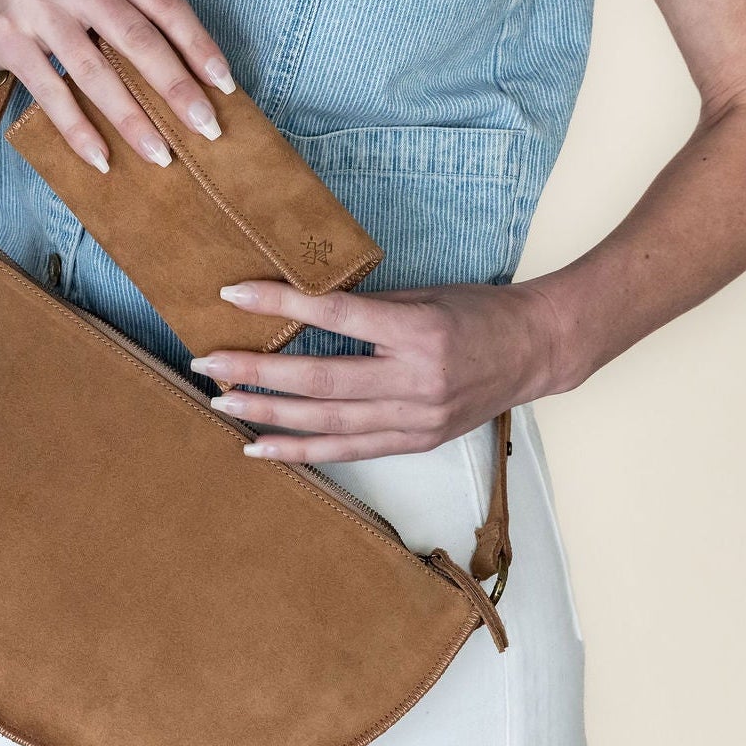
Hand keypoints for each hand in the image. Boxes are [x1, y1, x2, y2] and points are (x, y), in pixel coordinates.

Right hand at [0, 0, 234, 171]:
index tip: (225, 85)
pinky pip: (52, 93)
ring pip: (96, 71)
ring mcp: (36, 4)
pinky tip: (101, 158)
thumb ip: (128, 8)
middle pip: (136, 38)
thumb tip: (188, 71)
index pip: (163, 2)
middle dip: (176, 88)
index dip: (198, 45)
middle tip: (206, 128)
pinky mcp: (7, 37)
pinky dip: (78, 129)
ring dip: (132, 120)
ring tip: (160, 155)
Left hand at [187, 278, 574, 462]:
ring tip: (223, 404)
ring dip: (269, 416)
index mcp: (419, 330)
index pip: (335, 315)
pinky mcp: (417, 441)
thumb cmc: (479, 311)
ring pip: (328, 423)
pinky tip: (263, 447)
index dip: (280, 304)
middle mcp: (417, 380)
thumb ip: (367, 309)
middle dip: (257, 373)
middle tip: (209, 363)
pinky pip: (349, 450)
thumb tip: (300, 309)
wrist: (536, 350)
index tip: (233, 295)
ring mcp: (418, 419)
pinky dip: (303, 451)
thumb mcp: (423, 294)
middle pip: (321, 380)